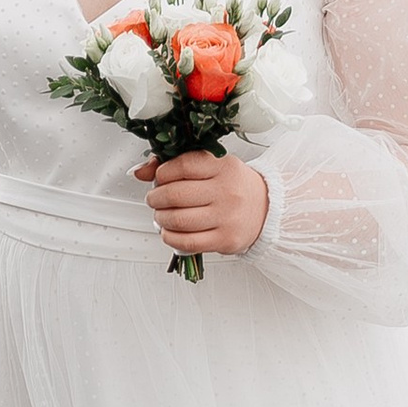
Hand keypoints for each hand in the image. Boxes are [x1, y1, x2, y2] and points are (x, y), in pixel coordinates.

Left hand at [134, 147, 269, 257]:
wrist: (267, 208)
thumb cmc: (234, 186)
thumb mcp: (212, 166)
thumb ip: (176, 164)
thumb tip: (140, 172)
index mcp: (224, 167)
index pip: (183, 166)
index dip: (162, 172)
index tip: (160, 177)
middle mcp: (227, 191)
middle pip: (175, 195)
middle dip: (156, 198)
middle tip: (155, 199)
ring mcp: (227, 217)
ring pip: (178, 220)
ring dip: (160, 218)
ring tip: (161, 215)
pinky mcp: (225, 240)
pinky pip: (187, 242)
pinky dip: (170, 237)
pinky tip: (169, 231)